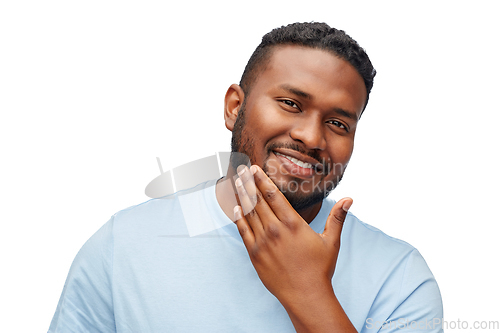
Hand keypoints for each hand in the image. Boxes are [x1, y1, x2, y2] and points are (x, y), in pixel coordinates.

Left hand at [233, 165, 352, 302]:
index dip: (262, 180)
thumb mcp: (331, 241)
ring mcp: (263, 242)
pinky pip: (243, 231)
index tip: (254, 168)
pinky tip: (235, 208)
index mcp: (293, 224)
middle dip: (249, 183)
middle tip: (241, 170)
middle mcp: (275, 230)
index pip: (273, 195)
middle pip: (258, 200)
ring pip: (249, 213)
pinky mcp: (255, 255)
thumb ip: (337, 218)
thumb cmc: (320, 269)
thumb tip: (349, 200)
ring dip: (242, 196)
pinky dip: (238, 218)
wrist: (306, 296)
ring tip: (236, 182)